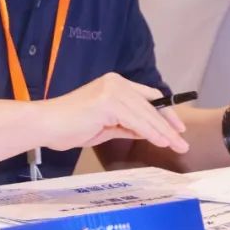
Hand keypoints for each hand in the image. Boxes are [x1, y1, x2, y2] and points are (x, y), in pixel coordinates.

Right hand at [39, 73, 188, 152]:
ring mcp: (112, 90)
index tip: (177, 127)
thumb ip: (126, 125)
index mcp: (114, 83)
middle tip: (183, 142)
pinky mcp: (108, 102)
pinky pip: (136, 121)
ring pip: (146, 113)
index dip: (165, 112)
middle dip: (168, 124)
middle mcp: (116, 82)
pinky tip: (161, 142)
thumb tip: (147, 132)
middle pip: (151, 104)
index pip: (147, 96)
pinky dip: (151, 132)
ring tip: (177, 146)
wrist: (46, 125)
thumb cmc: (69, 127)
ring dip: (164, 132)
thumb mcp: (105, 126)